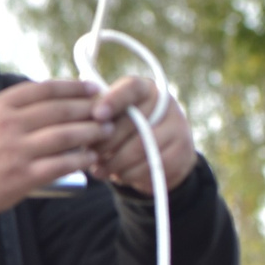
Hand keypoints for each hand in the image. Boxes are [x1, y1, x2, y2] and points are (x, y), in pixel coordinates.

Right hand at [0, 80, 112, 221]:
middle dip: (89, 109)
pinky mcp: (24, 176)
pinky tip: (93, 156)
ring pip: (65, 136)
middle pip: (59, 111)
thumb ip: (14, 104)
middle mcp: (7, 125)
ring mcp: (16, 151)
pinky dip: (81, 159)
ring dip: (92, 132)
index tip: (93, 88)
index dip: (73, 87)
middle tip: (108, 111)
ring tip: (107, 131)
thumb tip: (53, 93)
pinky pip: (61, 165)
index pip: (43, 90)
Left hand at [86, 76, 196, 195]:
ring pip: (142, 149)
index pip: (131, 88)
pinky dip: (132, 174)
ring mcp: (178, 129)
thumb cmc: (127, 128)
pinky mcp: (183, 153)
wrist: (164, 151)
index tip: (97, 115)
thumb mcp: (115, 114)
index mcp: (145, 88)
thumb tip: (82, 125)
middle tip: (89, 154)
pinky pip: (153, 167)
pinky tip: (119, 175)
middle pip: (134, 123)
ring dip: (116, 163)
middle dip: (107, 142)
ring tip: (99, 169)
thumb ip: (99, 115)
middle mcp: (166, 105)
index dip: (114, 100)